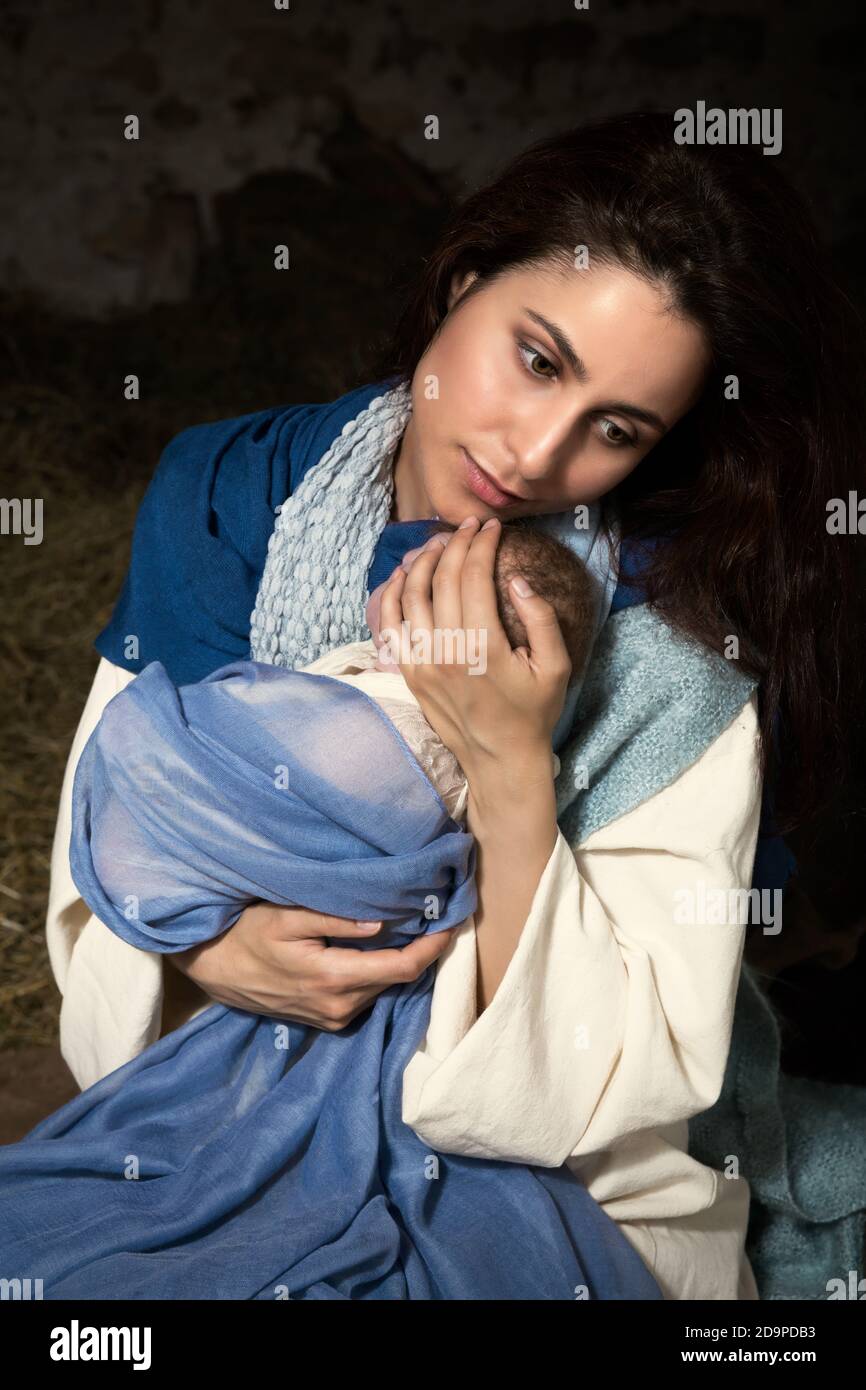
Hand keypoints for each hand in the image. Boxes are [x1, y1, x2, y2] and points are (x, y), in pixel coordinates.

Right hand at [169, 901, 453, 1029]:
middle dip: (419, 949)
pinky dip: (376, 974)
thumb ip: (335, 920)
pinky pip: (364, 996)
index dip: (432, 947)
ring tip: (410, 926)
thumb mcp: (287, 917)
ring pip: (381, 988)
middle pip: (396, 979)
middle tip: (435, 914)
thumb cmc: (248, 934)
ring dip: (397, 962)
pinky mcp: (326, 1021)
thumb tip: (381, 923)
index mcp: (333, 980)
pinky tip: (374, 950)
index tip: (453, 921)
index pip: (401, 968)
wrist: (214, 967)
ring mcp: (332, 1018)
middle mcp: (338, 1007)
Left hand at [378, 516, 570, 791]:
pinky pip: (391, 623)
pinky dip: (393, 593)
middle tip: (470, 527)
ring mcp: (422, 661)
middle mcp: (446, 650)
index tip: (492, 528)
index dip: (482, 544)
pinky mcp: (409, 672)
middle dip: (457, 543)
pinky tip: (404, 575)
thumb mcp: (556, 667)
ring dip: (424, 561)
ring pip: (412, 594)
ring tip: (441, 543)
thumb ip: (541, 619)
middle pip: (443, 578)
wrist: (500, 760)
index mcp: (483, 645)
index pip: (474, 576)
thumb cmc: (533, 713)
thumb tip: (517, 580)